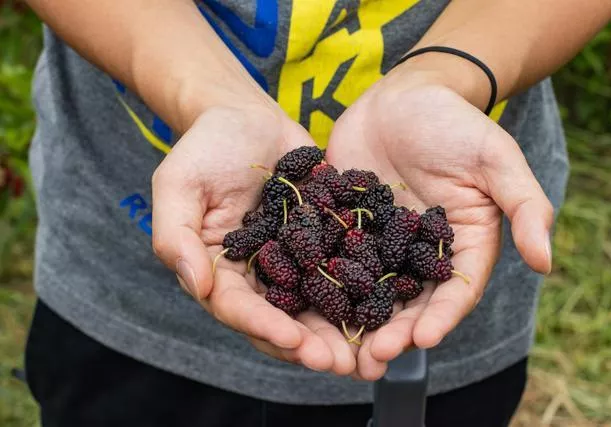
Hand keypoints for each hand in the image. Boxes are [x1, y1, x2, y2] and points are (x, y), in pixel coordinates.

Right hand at [151, 105, 355, 375]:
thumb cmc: (206, 147)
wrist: (247, 117)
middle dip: (310, 345)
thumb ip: (175, 236)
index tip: (295, 341)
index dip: (265, 327)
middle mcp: (257, 275)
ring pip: (316, 306)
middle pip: (282, 319)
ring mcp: (293, 261)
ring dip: (342, 331)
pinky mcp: (322, 242)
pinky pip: (343, 271)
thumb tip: (198, 286)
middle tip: (341, 364)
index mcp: (219, 270)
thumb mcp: (177, 185)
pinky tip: (389, 308)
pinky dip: (364, 292)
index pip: (239, 309)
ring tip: (371, 353)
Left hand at [326, 68, 552, 379]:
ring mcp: (379, 241)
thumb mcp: (495, 159)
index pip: (454, 290)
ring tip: (338, 348)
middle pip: (407, 300)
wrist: (406, 95)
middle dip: (392, 330)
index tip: (422, 341)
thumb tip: (546, 262)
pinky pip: (332, 255)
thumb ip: (524, 205)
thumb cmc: (456, 123)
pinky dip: (319, 280)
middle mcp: (418, 252)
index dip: (440, 317)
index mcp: (458, 244)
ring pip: (367, 288)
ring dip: (354, 319)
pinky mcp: (345, 225)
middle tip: (372, 358)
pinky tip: (301, 301)